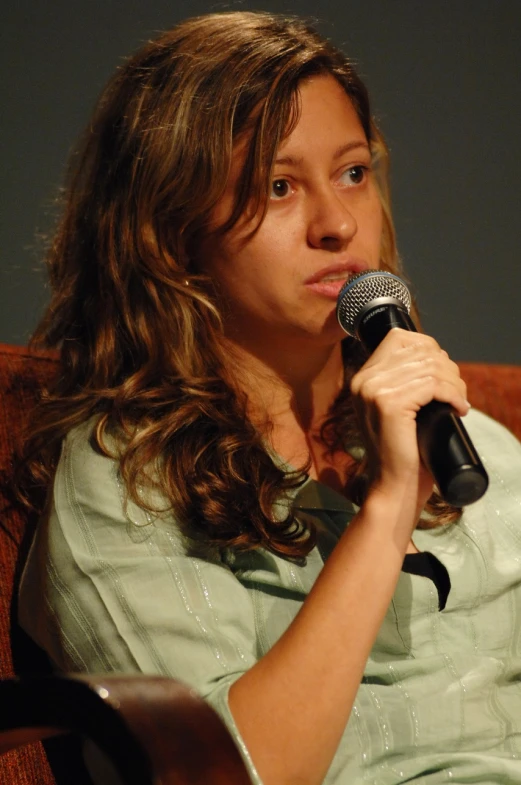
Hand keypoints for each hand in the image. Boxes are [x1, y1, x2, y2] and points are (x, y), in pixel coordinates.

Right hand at [350, 328, 469, 515]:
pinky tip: (459, 408)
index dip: (429, 349)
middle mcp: (364, 380)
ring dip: (454, 382)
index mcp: (363, 378)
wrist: (394, 485)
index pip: (400, 338)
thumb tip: (436, 358)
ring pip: (430, 366)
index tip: (444, 374)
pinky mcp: (389, 405)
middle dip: (447, 367)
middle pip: (419, 350)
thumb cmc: (402, 450)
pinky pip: (432, 385)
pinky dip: (453, 394)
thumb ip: (403, 382)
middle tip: (457, 392)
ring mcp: (373, 391)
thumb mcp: (396, 408)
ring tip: (459, 401)